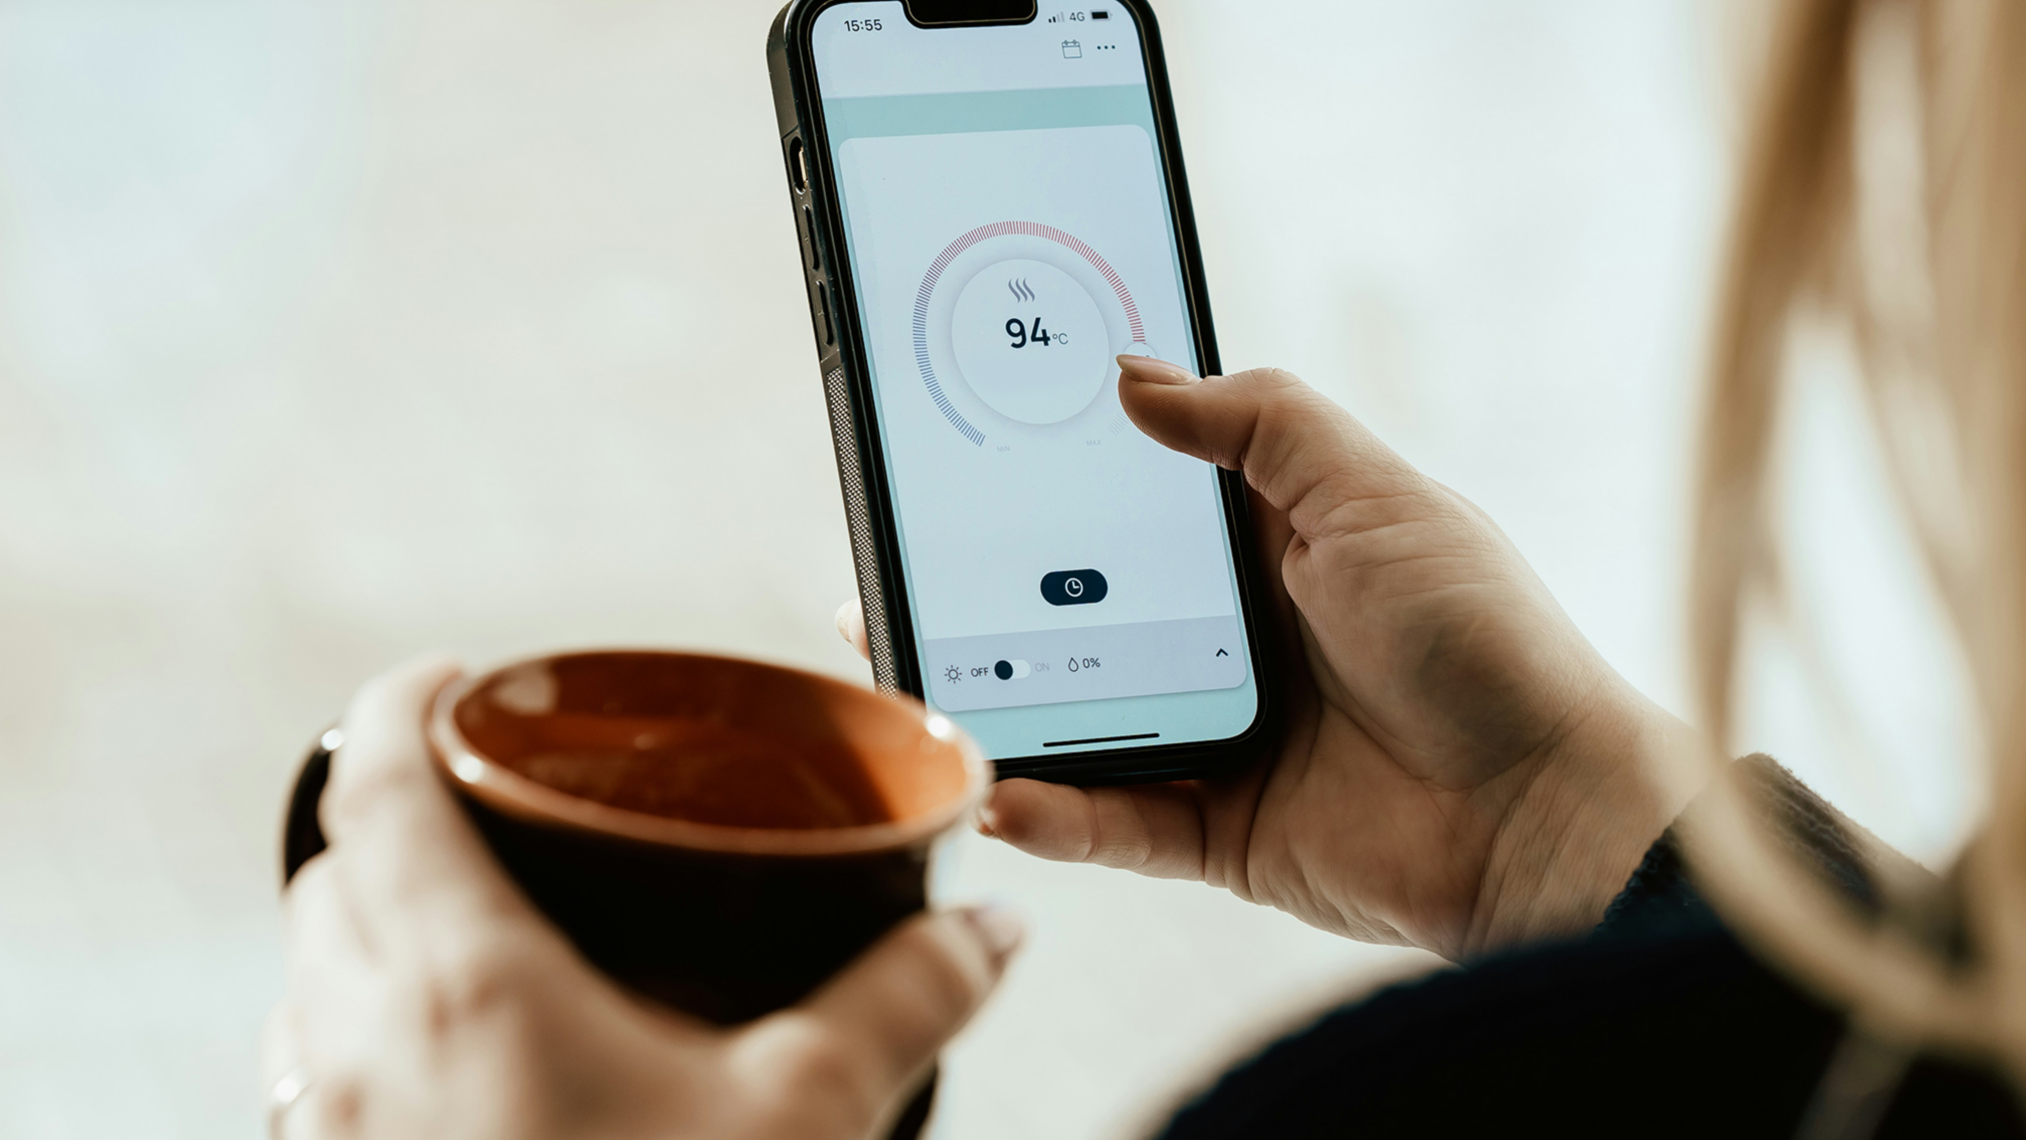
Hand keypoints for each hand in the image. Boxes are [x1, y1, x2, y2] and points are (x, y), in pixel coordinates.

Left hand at [267, 656, 1020, 1139]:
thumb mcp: (809, 1114)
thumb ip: (904, 996)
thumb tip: (988, 931)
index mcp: (464, 983)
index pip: (374, 782)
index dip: (401, 701)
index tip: (460, 676)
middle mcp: (364, 1048)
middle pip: (327, 871)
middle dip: (393, 814)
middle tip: (496, 808)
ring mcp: (337, 1134)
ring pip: (308, 979)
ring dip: (367, 925)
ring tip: (479, 930)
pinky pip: (320, 1077)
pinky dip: (366, 1031)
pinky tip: (465, 1072)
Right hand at [839, 359, 1698, 961]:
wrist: (1552, 815)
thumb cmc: (1482, 638)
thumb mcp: (1373, 495)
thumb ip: (1260, 424)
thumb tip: (1134, 375)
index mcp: (1271, 545)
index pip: (1134, 505)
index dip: (1053, 482)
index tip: (964, 458)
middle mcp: (1235, 638)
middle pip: (1084, 611)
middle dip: (990, 599)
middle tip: (895, 575)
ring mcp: (1223, 736)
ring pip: (1082, 718)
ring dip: (1001, 707)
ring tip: (914, 687)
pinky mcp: (1224, 831)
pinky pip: (1116, 822)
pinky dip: (1055, 811)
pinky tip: (997, 791)